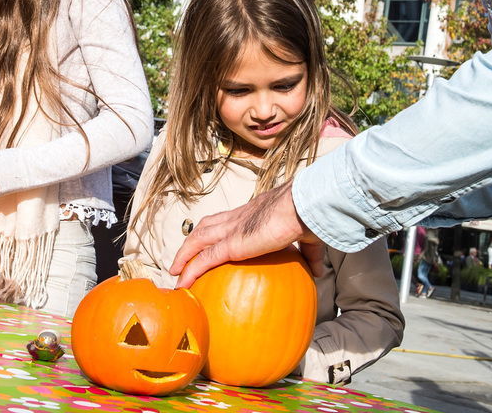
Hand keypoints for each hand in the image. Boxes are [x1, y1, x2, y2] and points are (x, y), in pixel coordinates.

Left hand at [169, 182, 324, 287]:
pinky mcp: (231, 244)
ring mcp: (232, 230)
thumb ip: (309, 254)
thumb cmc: (307, 217)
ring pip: (198, 239)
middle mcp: (238, 218)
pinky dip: (190, 270)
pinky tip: (182, 282)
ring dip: (184, 254)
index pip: (229, 219)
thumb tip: (317, 272)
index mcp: (254, 213)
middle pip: (207, 226)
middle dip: (194, 239)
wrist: (304, 208)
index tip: (211, 239)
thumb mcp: (307, 238)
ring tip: (175, 270)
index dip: (217, 228)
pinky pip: (204, 259)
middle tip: (184, 254)